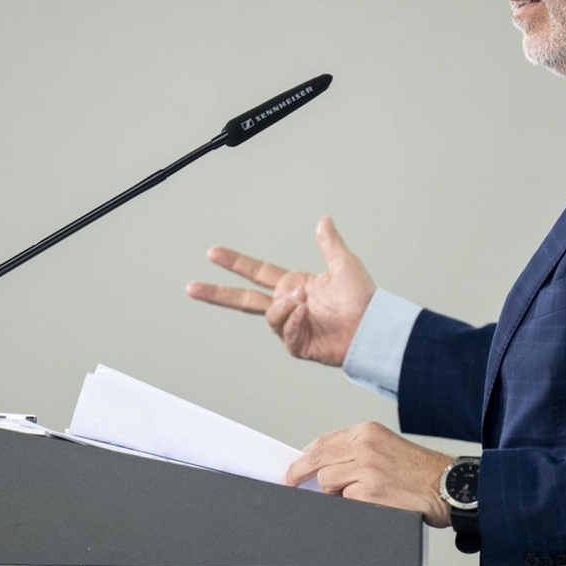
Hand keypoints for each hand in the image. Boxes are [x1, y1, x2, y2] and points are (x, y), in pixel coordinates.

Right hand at [185, 216, 374, 365]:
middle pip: (243, 300)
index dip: (235, 263)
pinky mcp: (297, 344)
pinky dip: (295, 320)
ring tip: (304, 299)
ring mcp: (290, 326)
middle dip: (217, 294)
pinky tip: (307, 312)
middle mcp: (287, 305)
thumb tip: (324, 220)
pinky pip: (285, 331)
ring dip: (284, 305)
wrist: (373, 327)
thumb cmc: (363, 300)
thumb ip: (329, 243)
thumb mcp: (345, 264)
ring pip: (270, 315)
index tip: (212, 253)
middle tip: (192, 287)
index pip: (256, 272)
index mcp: (293, 285)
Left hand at [285, 422, 453, 527]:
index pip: (322, 441)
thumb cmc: (419, 470)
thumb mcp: (385, 446)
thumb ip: (355, 451)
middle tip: (290, 482)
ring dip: (334, 492)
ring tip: (357, 494)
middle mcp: (364, 445)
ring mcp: (366, 468)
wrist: (449, 485)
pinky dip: (351, 505)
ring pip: (326, 482)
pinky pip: (344, 500)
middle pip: (317, 459)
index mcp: (366, 431)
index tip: (294, 466)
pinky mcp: (371, 492)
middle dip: (299, 473)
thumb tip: (322, 465)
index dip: (304, 455)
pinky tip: (370, 502)